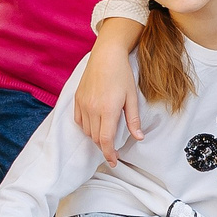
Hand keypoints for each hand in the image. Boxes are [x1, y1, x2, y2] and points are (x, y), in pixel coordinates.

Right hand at [72, 25, 145, 164]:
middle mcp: (92, 109)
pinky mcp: (77, 99)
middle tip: (114, 148)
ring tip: (105, 133)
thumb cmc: (121, 74)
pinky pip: (79, 120)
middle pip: (96, 138)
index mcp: (108, 110)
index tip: (113, 161)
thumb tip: (139, 137)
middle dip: (104, 146)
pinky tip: (95, 123)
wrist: (106, 55)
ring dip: (95, 136)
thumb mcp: (132, 97)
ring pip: (86, 131)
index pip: (106, 140)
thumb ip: (133, 119)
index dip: (109, 154)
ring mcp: (83, 104)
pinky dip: (86, 126)